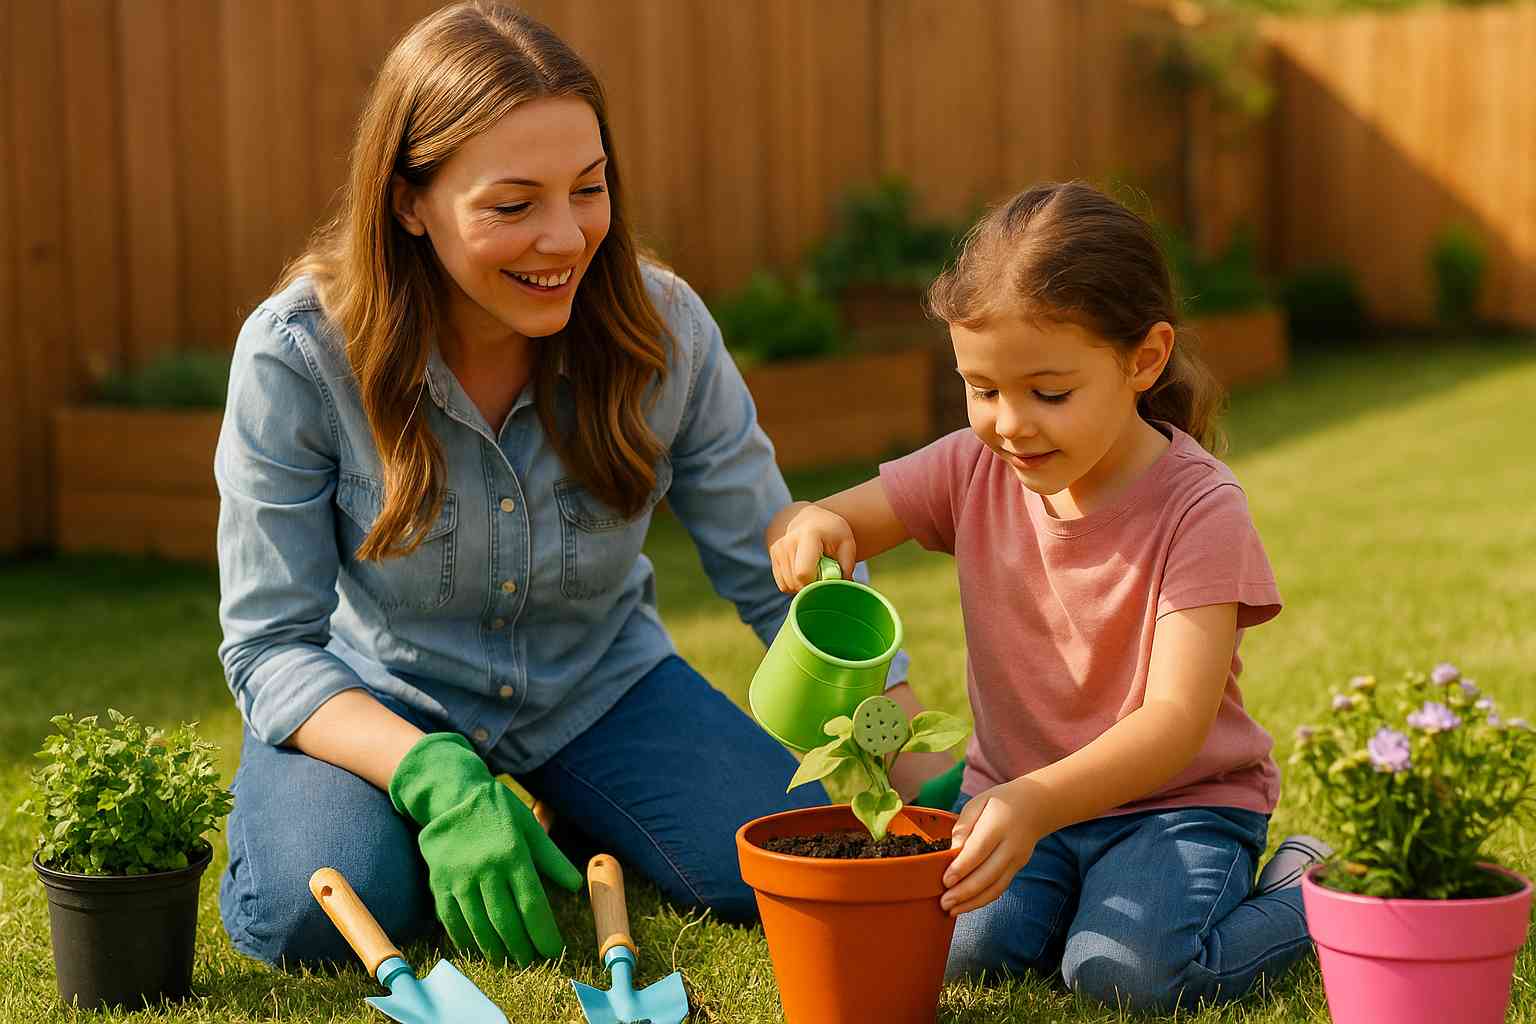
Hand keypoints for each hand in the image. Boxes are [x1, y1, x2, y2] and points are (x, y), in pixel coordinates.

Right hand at [389, 733, 582, 963]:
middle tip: (531, 961)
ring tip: (508, 959)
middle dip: (521, 947)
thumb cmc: (499, 813)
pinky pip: (451, 919)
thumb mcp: (530, 827)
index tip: (554, 950)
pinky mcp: (439, 883)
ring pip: (478, 924)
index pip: (532, 904)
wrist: (452, 798)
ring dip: (494, 948)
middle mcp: (486, 869)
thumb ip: (553, 859)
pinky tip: (477, 948)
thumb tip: (576, 886)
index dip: (544, 933)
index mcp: (513, 855)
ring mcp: (460, 878)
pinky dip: (465, 939)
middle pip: (506, 920)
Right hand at [769, 504, 856, 591]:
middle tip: (824, 572)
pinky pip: (783, 584)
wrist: (813, 519)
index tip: (828, 576)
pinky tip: (804, 572)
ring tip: (815, 570)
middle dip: (813, 586)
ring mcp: (778, 549)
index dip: (817, 583)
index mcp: (808, 535)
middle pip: (796, 582)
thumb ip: (845, 568)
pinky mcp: (773, 556)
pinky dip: (795, 584)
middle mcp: (788, 541)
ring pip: (789, 585)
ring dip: (804, 586)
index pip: (803, 573)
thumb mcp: (847, 545)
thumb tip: (839, 589)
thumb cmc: (833, 533)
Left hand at [940, 779, 1043, 915]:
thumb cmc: (999, 802)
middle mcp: (1011, 845)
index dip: (962, 868)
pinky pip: (1000, 887)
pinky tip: (966, 905)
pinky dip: (983, 899)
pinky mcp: (1018, 869)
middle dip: (965, 892)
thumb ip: (964, 825)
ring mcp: (1017, 859)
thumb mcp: (978, 803)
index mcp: (999, 824)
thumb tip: (952, 850)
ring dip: (973, 902)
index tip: (945, 881)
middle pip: (988, 873)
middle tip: (944, 902)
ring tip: (951, 910)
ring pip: (996, 886)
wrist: (1035, 806)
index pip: (979, 850)